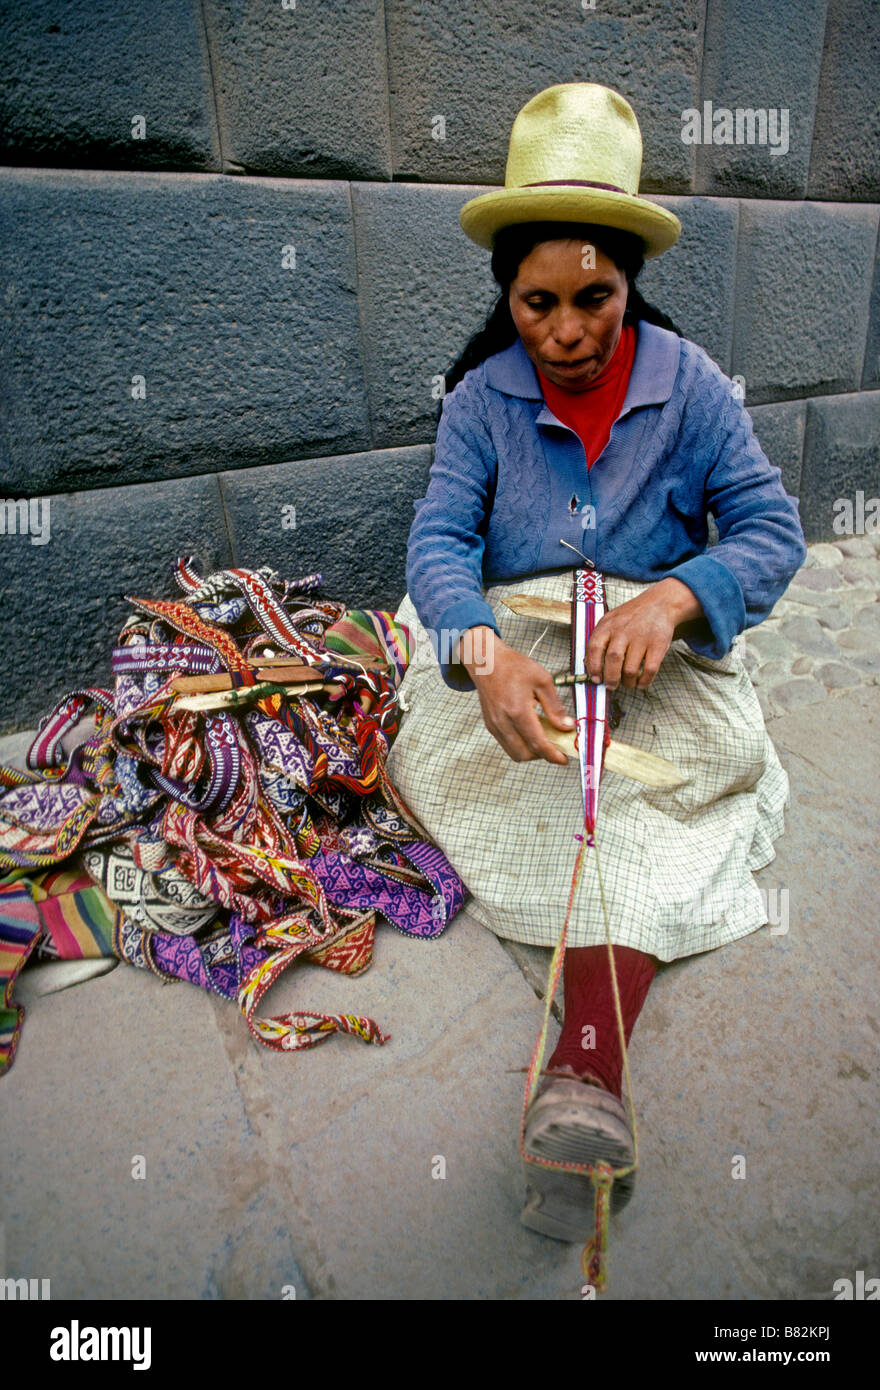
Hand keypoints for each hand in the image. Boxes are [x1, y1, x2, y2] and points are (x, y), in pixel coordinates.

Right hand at [457, 627, 573, 764]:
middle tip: (556, 746)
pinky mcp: (491, 725)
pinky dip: (521, 745)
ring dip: (531, 752)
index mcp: (517, 711)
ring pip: (515, 753)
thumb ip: (555, 707)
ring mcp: (494, 725)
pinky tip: (530, 731)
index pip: (537, 743)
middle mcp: (503, 722)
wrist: (487, 661)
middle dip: (543, 755)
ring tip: (544, 738)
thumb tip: (567, 727)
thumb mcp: (542, 680)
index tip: (564, 759)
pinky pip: (507, 744)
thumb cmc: (514, 666)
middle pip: (525, 754)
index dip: (553, 755)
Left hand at [586, 578, 703, 689]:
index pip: (594, 648)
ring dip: (627, 682)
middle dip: (610, 679)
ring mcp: (642, 638)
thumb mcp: (610, 620)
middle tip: (611, 686)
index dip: (593, 666)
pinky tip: (641, 682)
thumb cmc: (631, 616)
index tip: (595, 678)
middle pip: (613, 660)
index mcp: (608, 625)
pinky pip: (649, 670)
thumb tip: (589, 665)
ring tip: (627, 683)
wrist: (659, 603)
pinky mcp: (658, 645)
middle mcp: (624, 631)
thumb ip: (600, 639)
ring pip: (630, 669)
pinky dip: (644, 681)